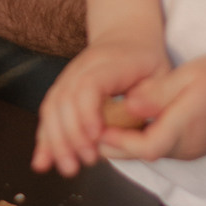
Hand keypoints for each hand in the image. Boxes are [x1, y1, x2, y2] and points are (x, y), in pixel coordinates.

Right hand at [32, 32, 170, 177]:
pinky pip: (49, 112)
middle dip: (70, 135)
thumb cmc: (147, 61)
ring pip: (52, 106)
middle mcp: (83, 67)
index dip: (88, 111)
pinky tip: (43, 161)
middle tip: (84, 162)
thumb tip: (135, 112)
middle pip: (65, 98)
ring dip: (55, 140)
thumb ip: (153, 95)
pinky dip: (45, 138)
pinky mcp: (63, 88)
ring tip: (68, 168)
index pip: (89, 84)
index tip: (96, 136)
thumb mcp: (162, 74)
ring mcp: (69, 76)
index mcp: (111, 62)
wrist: (128, 37)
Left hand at [97, 51, 205, 161]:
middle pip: (143, 153)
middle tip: (88, 128)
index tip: (96, 127)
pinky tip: (129, 122)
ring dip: (126, 142)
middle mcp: (188, 146)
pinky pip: (163, 146)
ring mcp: (193, 148)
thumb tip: (128, 106)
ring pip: (152, 151)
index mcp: (186, 127)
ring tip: (101, 122)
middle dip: (114, 145)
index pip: (145, 147)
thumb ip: (159, 92)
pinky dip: (142, 138)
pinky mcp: (196, 145)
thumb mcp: (191, 75)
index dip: (118, 141)